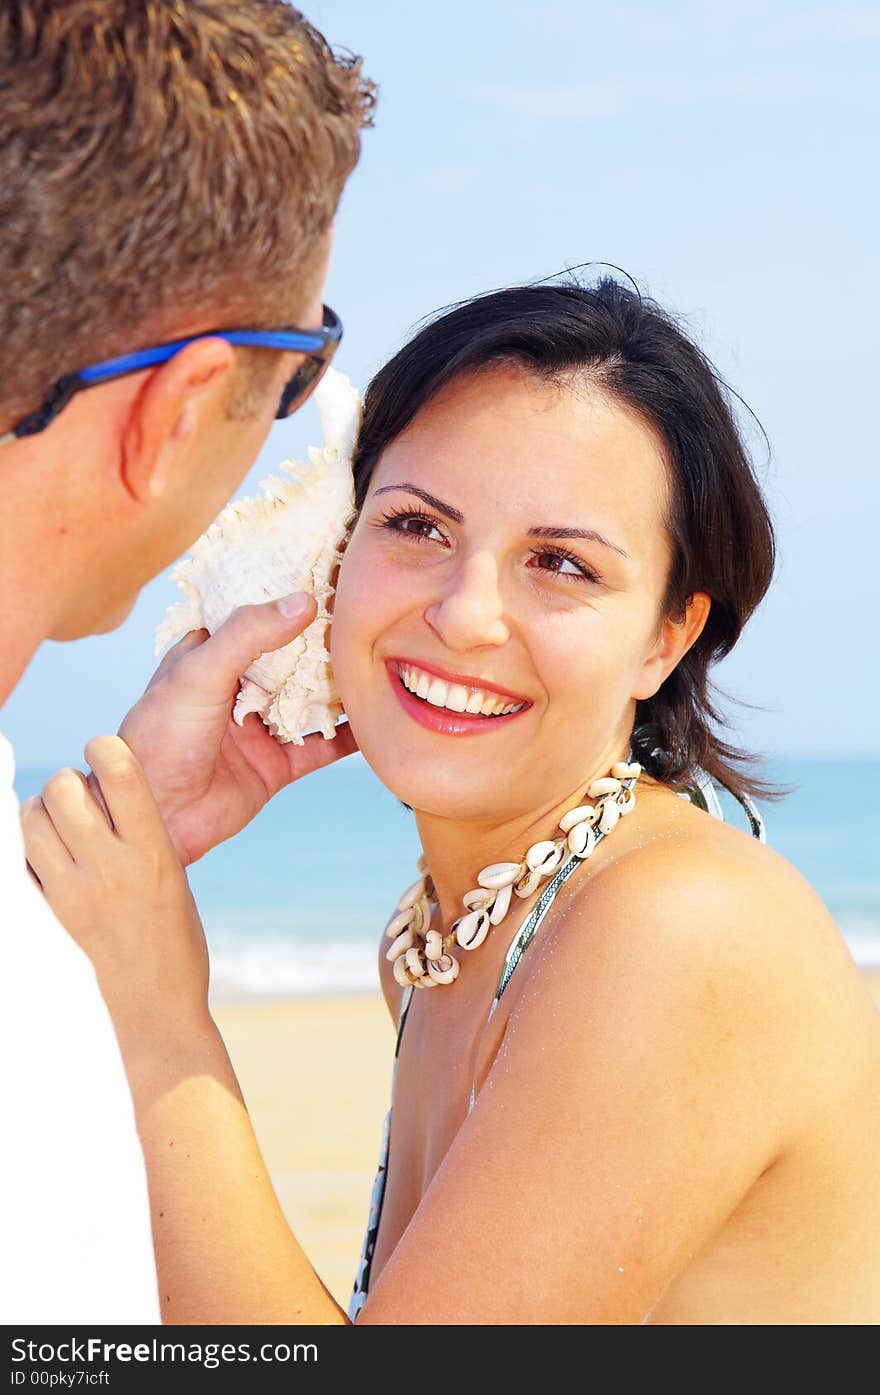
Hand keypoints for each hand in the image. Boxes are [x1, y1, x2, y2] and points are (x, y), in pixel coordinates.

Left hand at [21, 736, 210, 1055]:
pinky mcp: (47, 917)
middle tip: (77, 799)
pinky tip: (46, 861)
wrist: (155, 1014)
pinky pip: (19, 862)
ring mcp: (72, 894)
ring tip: (55, 826)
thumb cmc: (175, 944)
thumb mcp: (173, 879)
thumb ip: (141, 833)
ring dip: (39, 811)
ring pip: (31, 819)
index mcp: (154, 852)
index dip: (103, 747)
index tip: (102, 751)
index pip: (119, 770)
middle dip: (66, 782)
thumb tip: (103, 788)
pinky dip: (26, 850)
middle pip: (62, 788)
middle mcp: (111, 868)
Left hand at [118, 593, 358, 864]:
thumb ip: (248, 635)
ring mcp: (260, 727)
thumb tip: (303, 602)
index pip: (256, 617)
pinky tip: (380, 721)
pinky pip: (322, 746)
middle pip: (292, 657)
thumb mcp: (199, 673)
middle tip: (372, 618)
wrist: (156, 817)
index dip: (288, 599)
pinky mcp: (277, 765)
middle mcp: (238, 687)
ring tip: (383, 662)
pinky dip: (350, 736)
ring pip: (312, 699)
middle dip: (325, 642)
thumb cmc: (158, 739)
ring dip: (341, 686)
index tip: (332, 577)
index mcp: (211, 656)